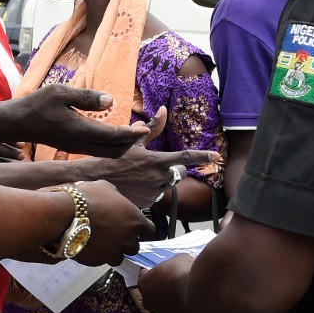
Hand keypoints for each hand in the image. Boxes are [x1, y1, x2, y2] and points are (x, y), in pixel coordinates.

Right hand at [16, 84, 147, 158]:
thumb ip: (87, 97)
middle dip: (130, 142)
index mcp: (80, 130)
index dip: (132, 133)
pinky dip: (111, 145)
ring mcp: (76, 147)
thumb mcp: (61, 92)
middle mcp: (80, 143)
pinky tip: (113, 133)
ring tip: (131, 131)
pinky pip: (98, 151)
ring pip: (106, 153)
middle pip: (114, 151)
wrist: (17, 122)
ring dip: (121, 145)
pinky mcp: (72, 147)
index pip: (113, 136)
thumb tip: (110, 101)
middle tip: (142, 129)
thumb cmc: (37, 104)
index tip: (145, 128)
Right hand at [67, 179, 152, 264]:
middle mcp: (128, 239)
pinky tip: (90, 246)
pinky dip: (98, 255)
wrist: (66, 216)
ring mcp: (114, 252)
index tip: (135, 228)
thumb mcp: (106, 188)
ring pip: (119, 257)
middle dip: (127, 243)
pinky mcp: (99, 262)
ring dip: (113, 252)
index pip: (150, 231)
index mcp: (135, 220)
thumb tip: (116, 199)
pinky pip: (102, 261)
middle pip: (135, 247)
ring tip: (101, 244)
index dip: (142, 230)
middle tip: (115, 235)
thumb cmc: (88, 198)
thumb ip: (117, 198)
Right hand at [74, 108, 222, 206]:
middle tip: (155, 165)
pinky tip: (136, 185)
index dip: (202, 156)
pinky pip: (157, 195)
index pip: (186, 157)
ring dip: (161, 180)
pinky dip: (151, 190)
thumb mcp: (134, 140)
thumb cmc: (114, 157)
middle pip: (178, 173)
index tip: (216, 156)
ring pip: (167, 184)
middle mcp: (159, 178)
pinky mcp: (148, 203)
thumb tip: (165, 109)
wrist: (97, 180)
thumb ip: (153, 126)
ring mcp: (154, 192)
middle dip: (173, 169)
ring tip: (141, 175)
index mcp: (158, 161)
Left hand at [139, 253, 198, 312]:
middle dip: (161, 289)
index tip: (164, 271)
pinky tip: (191, 305)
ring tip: (185, 296)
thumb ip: (172, 265)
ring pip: (163, 308)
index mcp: (144, 283)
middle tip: (175, 284)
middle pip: (152, 294)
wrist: (200, 294)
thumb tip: (178, 267)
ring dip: (170, 303)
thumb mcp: (178, 259)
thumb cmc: (186, 273)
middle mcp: (147, 302)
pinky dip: (181, 312)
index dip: (156, 273)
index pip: (146, 276)